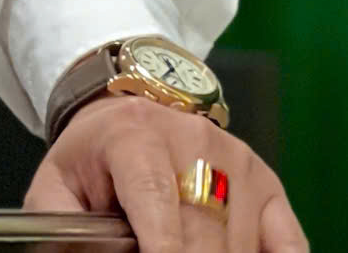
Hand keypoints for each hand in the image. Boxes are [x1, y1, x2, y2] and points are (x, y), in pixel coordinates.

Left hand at [23, 95, 306, 252]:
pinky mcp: (269, 184)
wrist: (129, 110)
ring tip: (177, 249)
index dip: (162, 246)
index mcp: (134, 136)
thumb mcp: (58, 183)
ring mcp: (239, 162)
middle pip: (202, 232)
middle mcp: (195, 142)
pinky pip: (289, 244)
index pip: (155, 199)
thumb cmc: (94, 157)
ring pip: (239, 244)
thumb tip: (76, 252)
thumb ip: (62, 226)